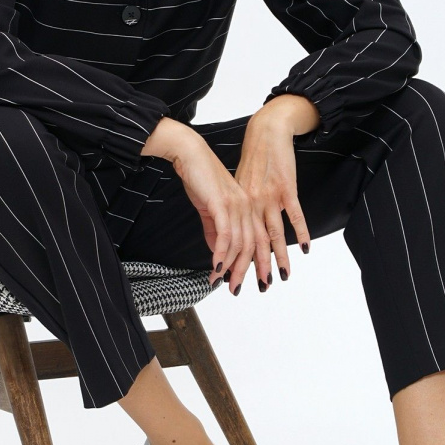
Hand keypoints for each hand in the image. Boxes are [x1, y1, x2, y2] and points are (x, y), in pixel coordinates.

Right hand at [155, 127, 257, 294]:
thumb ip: (215, 230)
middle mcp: (247, 206)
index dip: (252, 262)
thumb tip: (216, 252)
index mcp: (247, 206)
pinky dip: (221, 253)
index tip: (245, 279)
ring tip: (220, 282)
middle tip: (237, 289)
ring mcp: (237, 205)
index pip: (254, 239)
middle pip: (251, 245)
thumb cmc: (199, 178)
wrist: (190, 154)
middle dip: (245, 270)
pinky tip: (216, 267)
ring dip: (231, 266)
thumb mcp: (210, 208)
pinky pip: (226, 234)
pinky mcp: (223, 203)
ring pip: (239, 243)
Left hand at [230, 97, 315, 290]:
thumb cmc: (252, 159)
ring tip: (283, 276)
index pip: (237, 240)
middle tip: (256, 288)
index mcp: (239, 205)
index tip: (232, 280)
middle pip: (253, 242)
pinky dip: (300, 231)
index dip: (235, 262)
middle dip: (254, 267)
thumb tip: (231, 231)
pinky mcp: (285, 187)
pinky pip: (294, 214)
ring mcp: (269, 196)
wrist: (265, 133)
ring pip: (273, 233)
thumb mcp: (237, 185)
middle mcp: (252, 204)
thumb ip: (237, 208)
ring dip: (278, 257)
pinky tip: (304, 247)